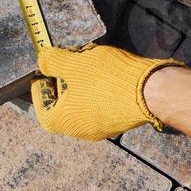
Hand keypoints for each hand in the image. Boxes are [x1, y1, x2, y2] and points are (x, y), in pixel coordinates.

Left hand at [32, 45, 182, 140]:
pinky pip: (101, 105)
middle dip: (62, 84)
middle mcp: (81, 131)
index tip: (42, 73)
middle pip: (63, 107)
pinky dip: (97, 90)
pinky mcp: (120, 120)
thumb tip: (41, 60)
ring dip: (81, 85)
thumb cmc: (106, 80)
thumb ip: (53, 61)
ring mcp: (102, 128)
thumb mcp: (74, 64)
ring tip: (87, 63)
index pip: (42, 109)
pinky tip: (104, 72)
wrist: (150, 91)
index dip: (39, 90)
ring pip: (83, 105)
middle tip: (66, 63)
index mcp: (63, 121)